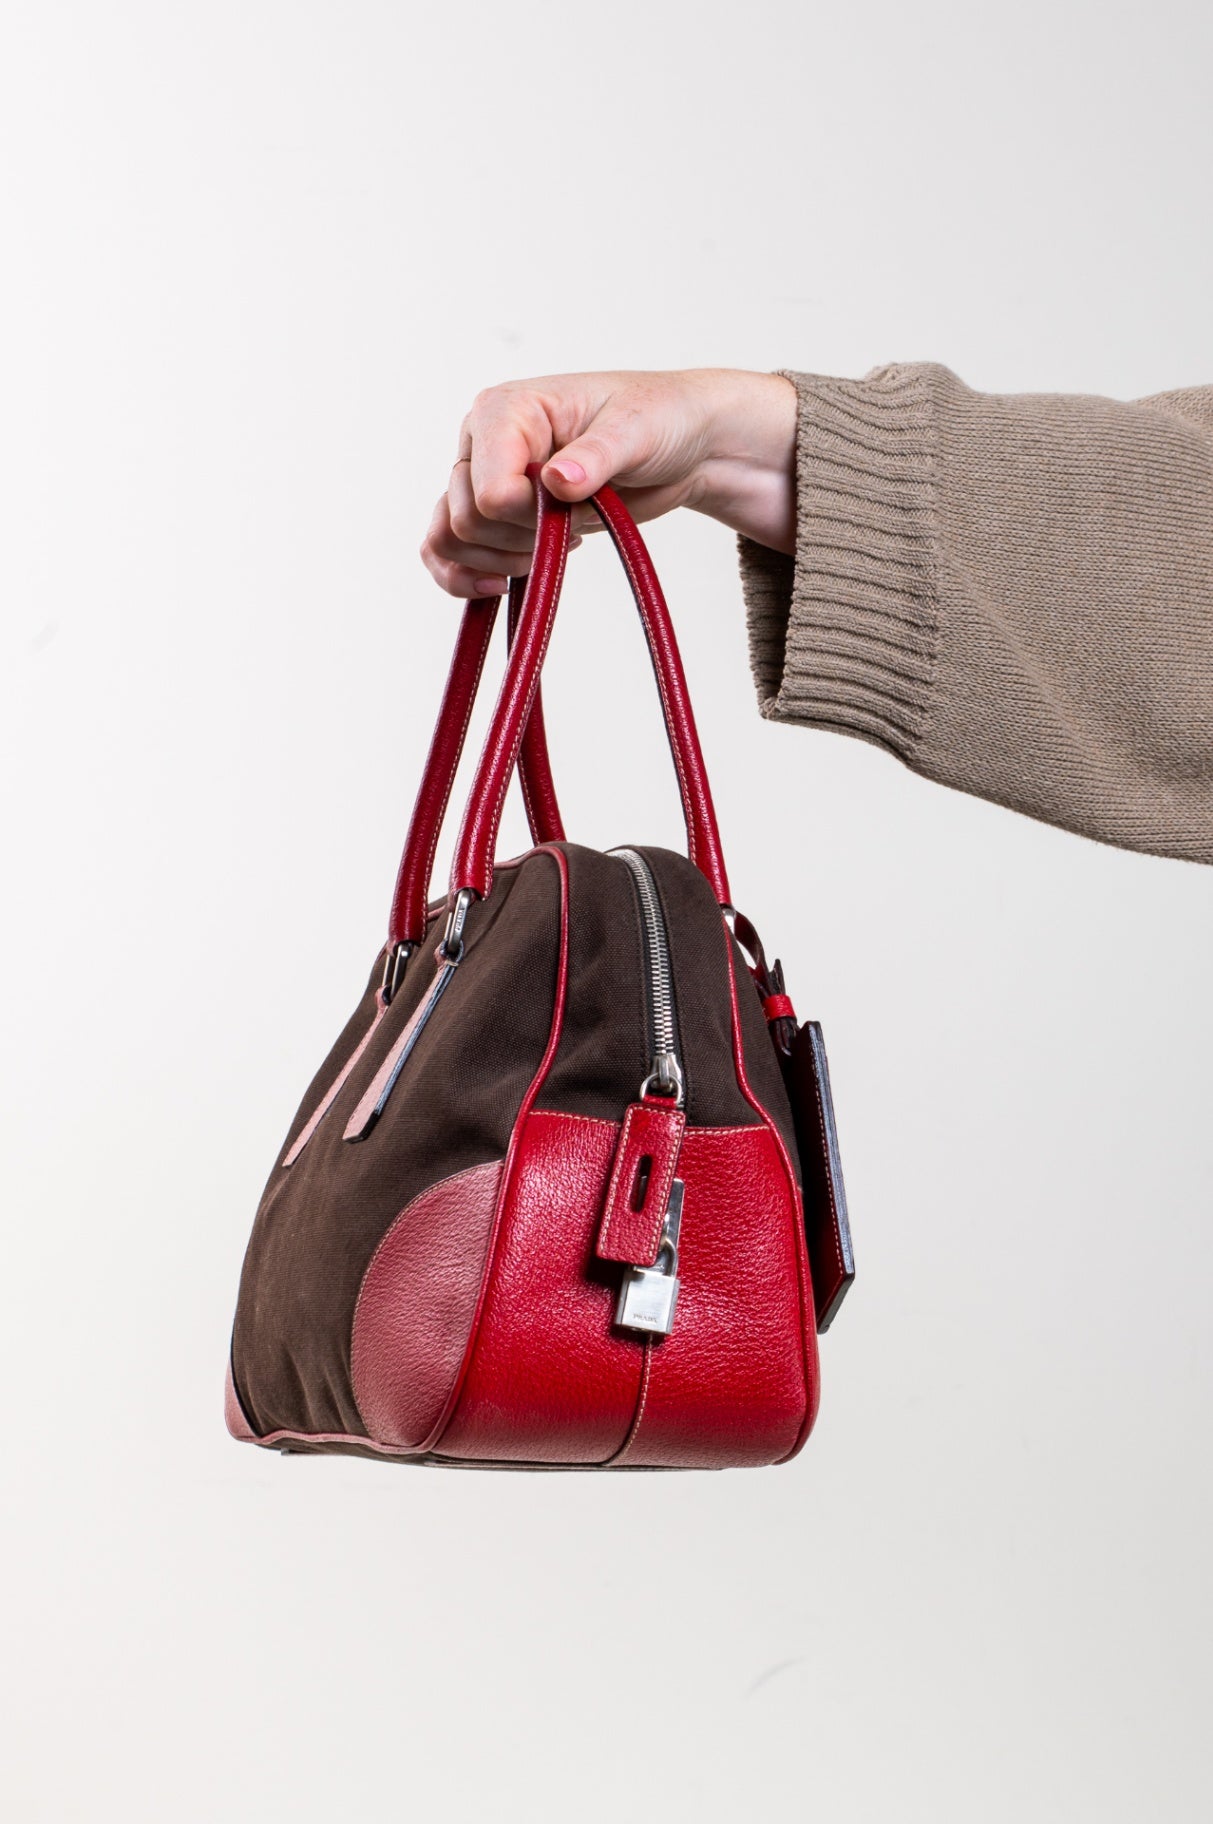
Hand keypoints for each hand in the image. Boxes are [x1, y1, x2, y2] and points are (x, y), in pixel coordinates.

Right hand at [420, 368, 797, 597]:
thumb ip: (594, 456)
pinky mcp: (497, 516)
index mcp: (505, 410)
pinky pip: (449, 555)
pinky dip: (466, 579)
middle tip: (573, 522)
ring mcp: (486, 480)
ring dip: (502, 560)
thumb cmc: (659, 418)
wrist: (682, 444)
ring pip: (450, 541)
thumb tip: (556, 480)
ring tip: (556, 544)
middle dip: (521, 538)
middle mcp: (483, 443)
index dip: (528, 513)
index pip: (487, 487)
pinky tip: (501, 586)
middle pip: (466, 520)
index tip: (574, 500)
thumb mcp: (636, 430)